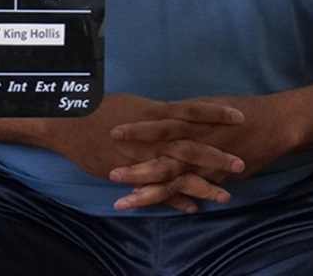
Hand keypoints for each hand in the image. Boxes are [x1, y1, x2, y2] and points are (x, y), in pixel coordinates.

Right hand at [38, 93, 246, 211]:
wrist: (70, 122)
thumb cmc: (101, 108)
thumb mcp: (135, 105)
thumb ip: (159, 112)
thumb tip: (178, 113)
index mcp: (156, 112)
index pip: (193, 110)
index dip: (217, 114)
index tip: (241, 116)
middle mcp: (153, 134)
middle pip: (192, 144)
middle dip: (217, 155)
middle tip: (242, 163)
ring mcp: (142, 154)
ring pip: (178, 170)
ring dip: (202, 183)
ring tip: (226, 194)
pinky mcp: (130, 170)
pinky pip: (156, 187)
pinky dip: (174, 198)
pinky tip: (192, 207)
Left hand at [108, 93, 297, 211]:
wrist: (275, 123)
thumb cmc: (242, 109)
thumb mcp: (209, 104)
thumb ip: (186, 114)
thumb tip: (164, 113)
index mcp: (192, 119)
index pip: (159, 125)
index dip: (137, 130)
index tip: (112, 132)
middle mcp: (198, 141)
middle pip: (162, 155)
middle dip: (136, 166)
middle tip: (111, 172)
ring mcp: (208, 160)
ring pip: (174, 177)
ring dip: (148, 189)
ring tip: (125, 199)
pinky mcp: (220, 175)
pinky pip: (196, 189)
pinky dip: (181, 199)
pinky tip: (165, 211)